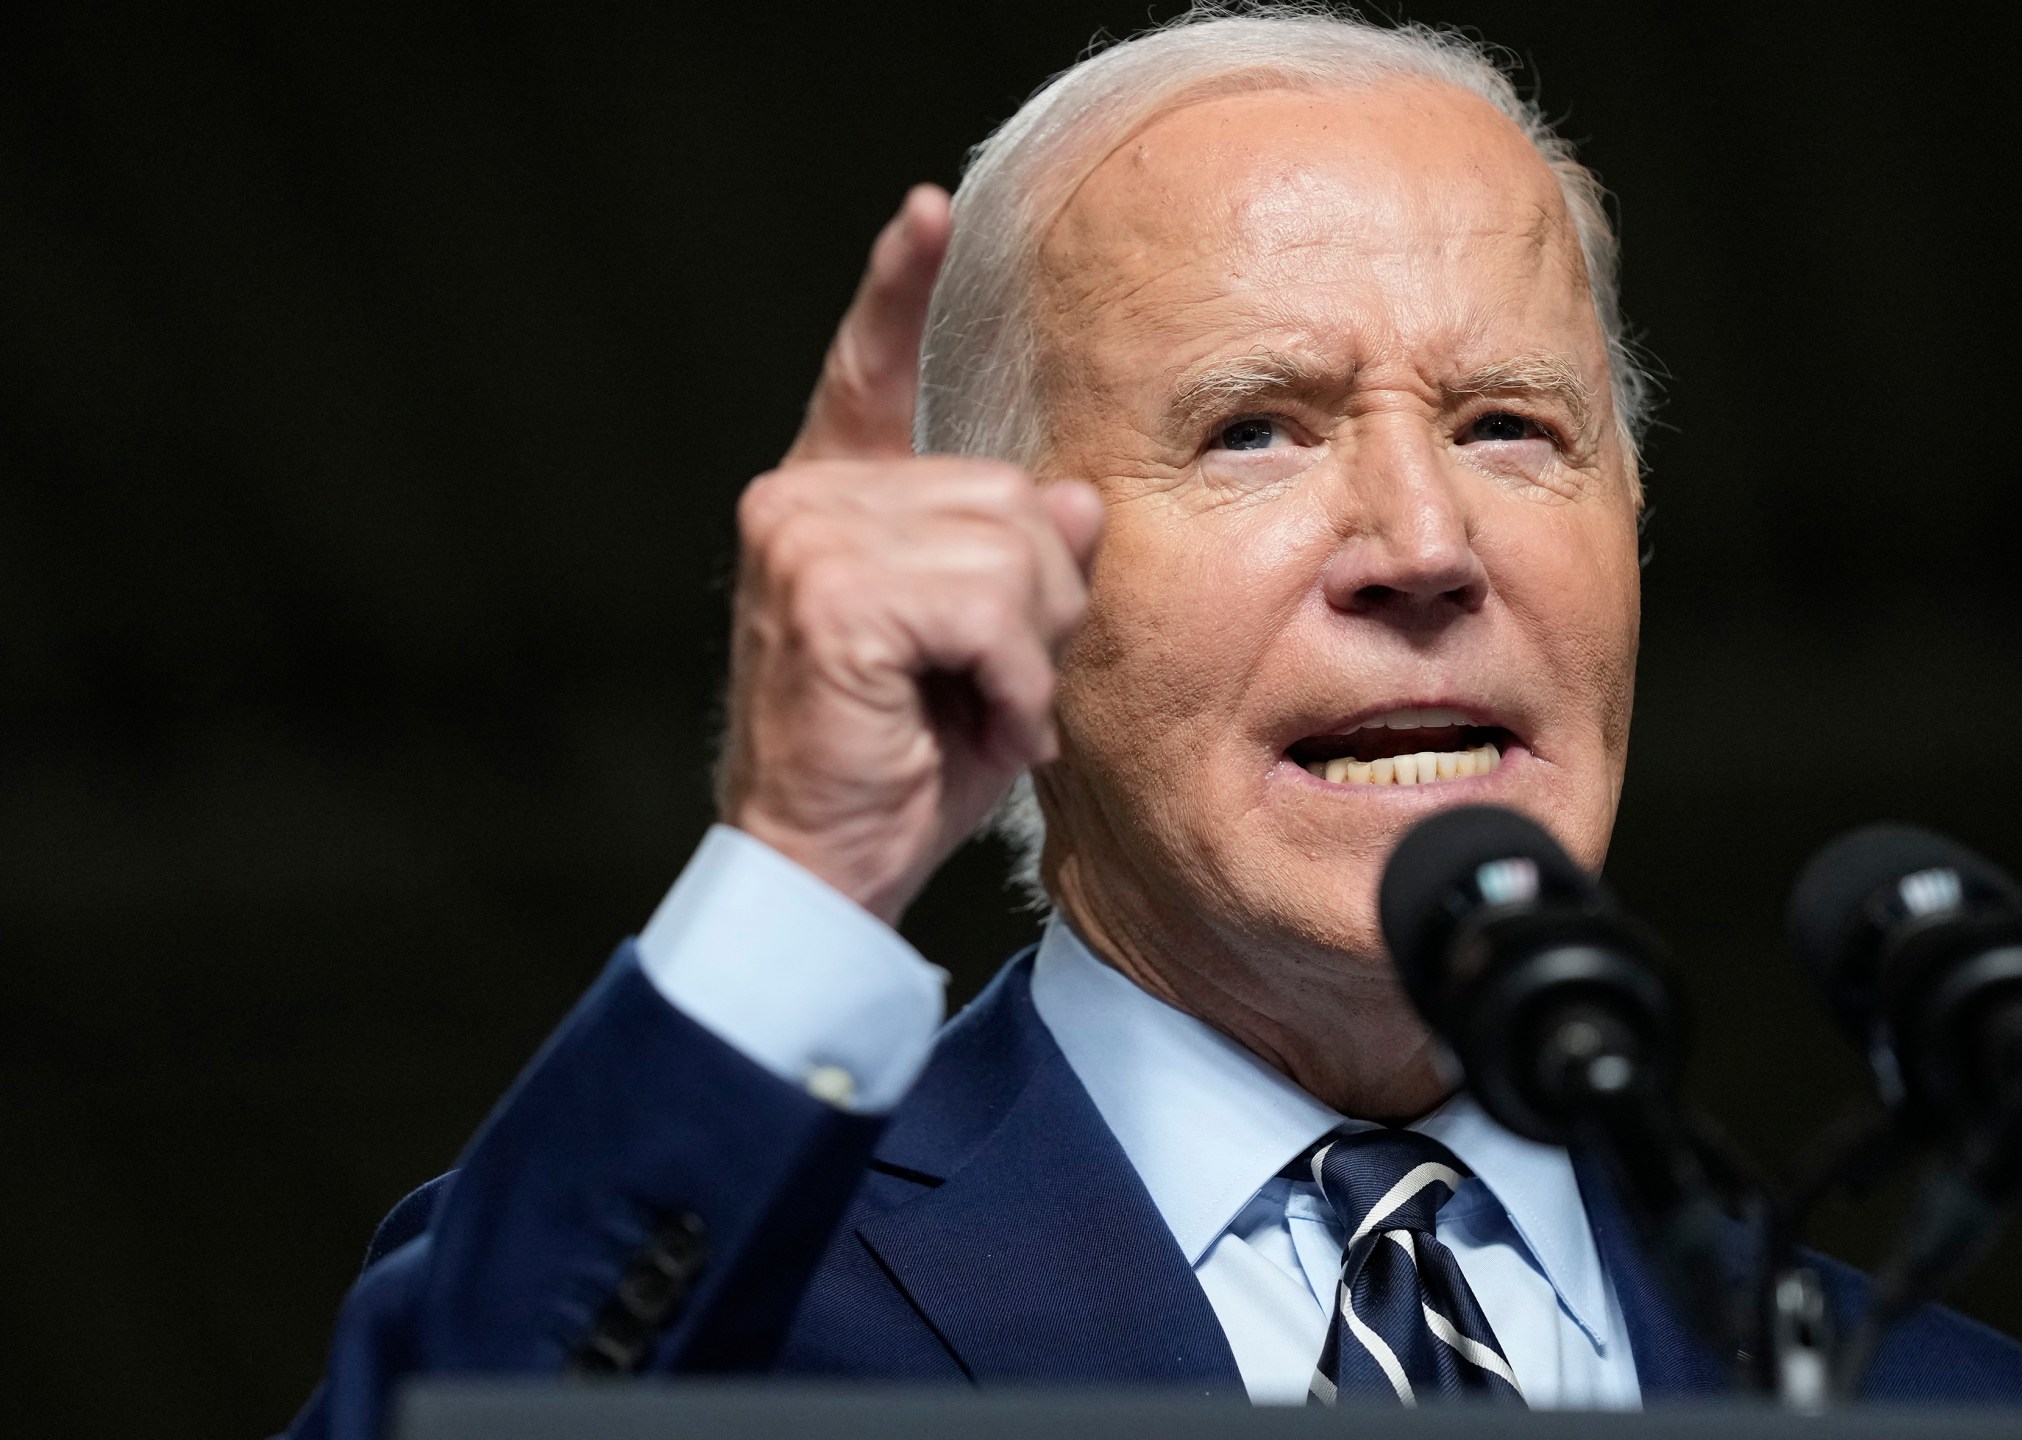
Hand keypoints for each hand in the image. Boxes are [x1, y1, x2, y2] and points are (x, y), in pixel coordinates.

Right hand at [718, 185, 1104, 922]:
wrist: (824, 869)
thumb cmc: (901, 765)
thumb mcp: (990, 653)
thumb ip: (1026, 566)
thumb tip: (1077, 498)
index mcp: (834, 504)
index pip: (868, 376)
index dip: (896, 292)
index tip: (927, 211)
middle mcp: (803, 502)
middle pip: (1012, 494)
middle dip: (1038, 602)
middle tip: (986, 686)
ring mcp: (805, 539)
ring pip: (1013, 547)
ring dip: (1027, 651)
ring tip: (974, 710)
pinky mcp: (830, 592)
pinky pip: (993, 605)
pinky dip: (1012, 679)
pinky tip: (972, 724)